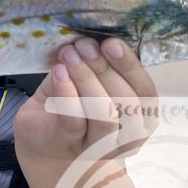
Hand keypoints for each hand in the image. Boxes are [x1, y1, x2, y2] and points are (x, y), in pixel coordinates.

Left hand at [14, 37, 158, 163]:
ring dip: (86, 78)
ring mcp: (97, 147)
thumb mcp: (92, 81)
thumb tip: (96, 39)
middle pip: (126, 102)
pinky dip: (66, 91)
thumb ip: (101, 65)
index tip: (112, 43)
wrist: (42, 137)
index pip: (145, 92)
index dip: (131, 66)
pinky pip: (73, 118)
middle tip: (84, 45)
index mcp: (141, 117)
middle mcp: (126, 137)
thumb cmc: (73, 104)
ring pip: (104, 112)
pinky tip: (58, 72)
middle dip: (104, 68)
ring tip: (69, 55)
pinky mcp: (67, 145)